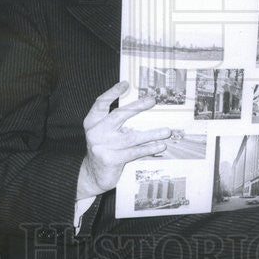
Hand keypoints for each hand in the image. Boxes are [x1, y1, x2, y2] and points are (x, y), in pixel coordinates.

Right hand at [77, 82, 169, 198]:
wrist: (92, 175)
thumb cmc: (103, 148)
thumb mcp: (102, 131)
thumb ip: (113, 119)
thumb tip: (139, 104)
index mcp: (92, 122)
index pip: (100, 103)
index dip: (112, 92)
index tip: (125, 84)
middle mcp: (95, 132)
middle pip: (118, 115)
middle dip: (137, 107)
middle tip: (152, 100)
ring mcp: (103, 146)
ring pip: (131, 137)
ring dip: (152, 134)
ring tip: (167, 131)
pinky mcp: (111, 160)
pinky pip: (134, 152)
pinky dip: (149, 148)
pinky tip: (160, 145)